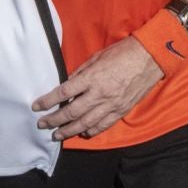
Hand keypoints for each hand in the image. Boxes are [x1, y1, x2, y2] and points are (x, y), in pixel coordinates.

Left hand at [32, 37, 162, 140]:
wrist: (150, 58)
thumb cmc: (123, 52)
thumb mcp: (97, 57)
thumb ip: (81, 73)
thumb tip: (67, 85)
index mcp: (92, 77)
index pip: (63, 93)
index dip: (48, 101)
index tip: (36, 106)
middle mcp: (100, 94)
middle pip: (71, 112)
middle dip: (54, 120)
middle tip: (42, 124)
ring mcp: (111, 104)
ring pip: (85, 123)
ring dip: (68, 131)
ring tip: (56, 135)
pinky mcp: (121, 110)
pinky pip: (103, 125)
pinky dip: (91, 131)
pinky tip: (82, 134)